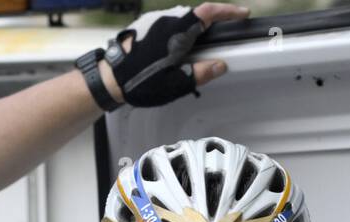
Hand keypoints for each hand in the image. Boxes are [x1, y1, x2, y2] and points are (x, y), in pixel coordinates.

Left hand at [98, 3, 250, 107]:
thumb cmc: (139, 82)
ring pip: (181, 20)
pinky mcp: (143, 26)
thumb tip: (220, 65)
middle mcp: (165, 20)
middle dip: (210, 25)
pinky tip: (174, 50)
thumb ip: (200, 73)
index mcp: (177, 31)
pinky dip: (177, 33)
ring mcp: (153, 21)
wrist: (108, 78)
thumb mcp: (175, 84)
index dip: (227, 10)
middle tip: (221, 38)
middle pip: (195, 15)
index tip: (241, 13)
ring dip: (191, 31)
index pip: (208, 12)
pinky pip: (167, 25)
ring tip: (195, 50)